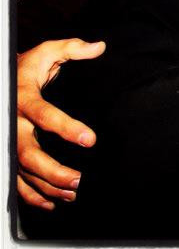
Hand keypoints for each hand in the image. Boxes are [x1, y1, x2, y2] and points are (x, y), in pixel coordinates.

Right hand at [17, 38, 104, 208]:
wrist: (3, 79)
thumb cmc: (27, 67)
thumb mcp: (46, 52)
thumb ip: (72, 49)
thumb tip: (99, 47)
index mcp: (22, 98)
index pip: (45, 115)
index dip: (67, 128)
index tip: (90, 139)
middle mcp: (11, 123)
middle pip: (27, 153)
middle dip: (52, 170)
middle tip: (78, 179)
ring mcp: (7, 141)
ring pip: (21, 172)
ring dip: (46, 187)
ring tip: (72, 192)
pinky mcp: (7, 154)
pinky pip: (15, 179)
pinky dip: (31, 195)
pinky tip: (51, 201)